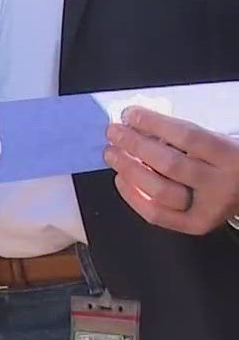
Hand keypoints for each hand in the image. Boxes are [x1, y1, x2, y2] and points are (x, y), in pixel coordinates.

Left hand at [104, 107, 238, 234]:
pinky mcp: (195, 225)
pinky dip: (133, 197)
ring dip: (129, 170)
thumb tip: (136, 125)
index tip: (129, 114)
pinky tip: (120, 178)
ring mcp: (209, 209)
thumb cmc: (227, 160)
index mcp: (231, 155)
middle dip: (135, 145)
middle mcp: (221, 184)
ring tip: (112, 153)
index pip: (187, 136)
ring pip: (160, 191)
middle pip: (169, 164)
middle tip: (114, 132)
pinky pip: (157, 214)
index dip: (153, 124)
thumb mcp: (216, 141)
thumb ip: (183, 136)